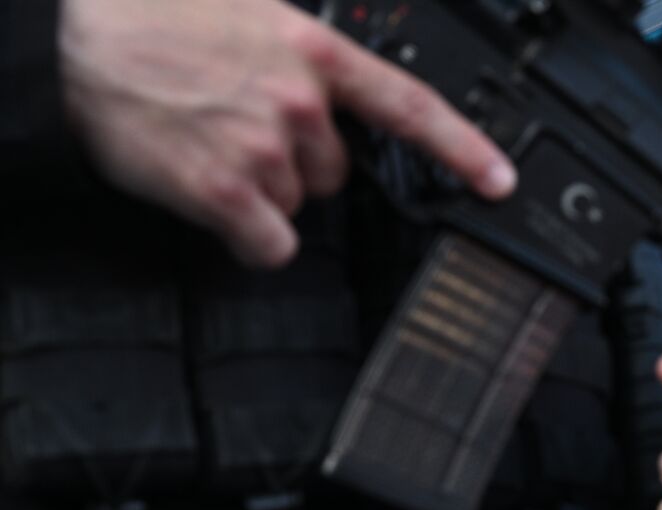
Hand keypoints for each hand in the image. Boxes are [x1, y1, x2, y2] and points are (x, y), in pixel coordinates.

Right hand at [59, 0, 515, 266]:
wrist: (70, 37)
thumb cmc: (148, 17)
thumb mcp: (244, 8)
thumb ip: (297, 48)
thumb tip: (325, 84)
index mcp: (312, 50)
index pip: (410, 105)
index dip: (464, 149)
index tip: (500, 181)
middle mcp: (300, 101)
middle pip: (336, 171)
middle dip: (298, 162)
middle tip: (239, 130)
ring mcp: (264, 149)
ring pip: (298, 206)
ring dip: (263, 193)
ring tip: (209, 148)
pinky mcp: (226, 191)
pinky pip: (268, 244)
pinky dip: (249, 238)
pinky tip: (215, 205)